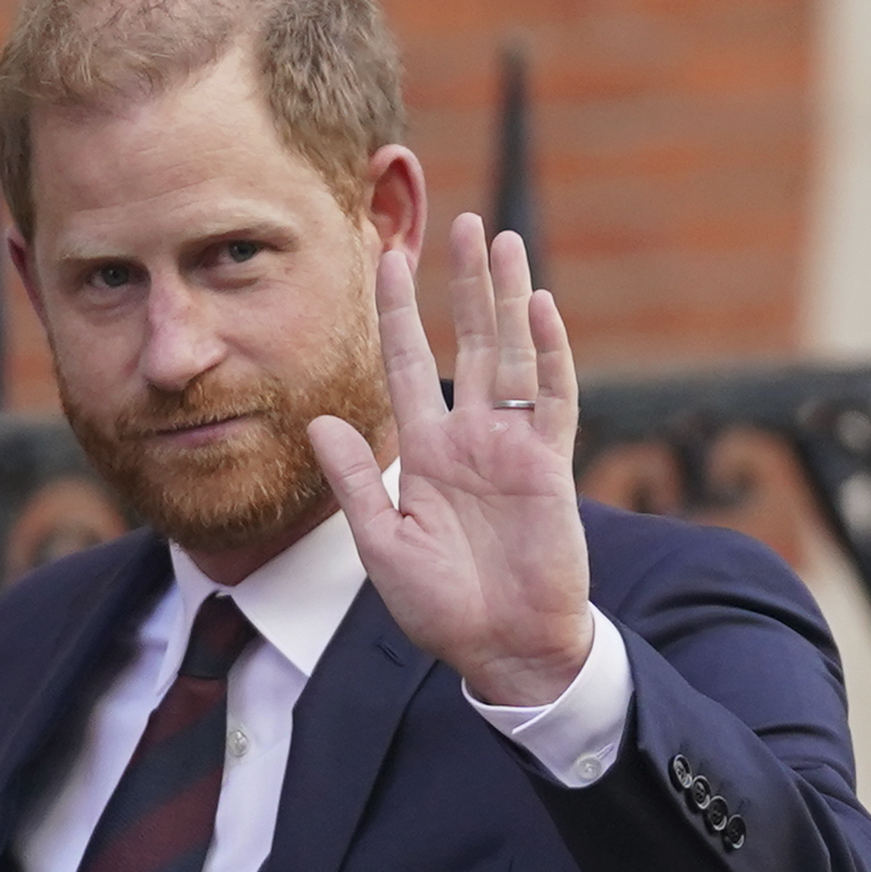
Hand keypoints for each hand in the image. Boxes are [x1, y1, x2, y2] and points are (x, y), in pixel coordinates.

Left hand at [308, 213, 592, 706]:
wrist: (503, 650)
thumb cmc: (440, 607)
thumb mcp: (383, 544)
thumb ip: (353, 483)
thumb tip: (318, 420)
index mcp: (424, 452)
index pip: (408, 364)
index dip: (398, 312)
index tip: (386, 257)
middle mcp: (469, 438)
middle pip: (468, 341)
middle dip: (464, 282)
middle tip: (463, 222)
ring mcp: (512, 448)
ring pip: (513, 354)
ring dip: (510, 298)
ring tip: (506, 241)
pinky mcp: (549, 468)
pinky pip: (552, 399)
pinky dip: (550, 355)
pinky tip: (543, 309)